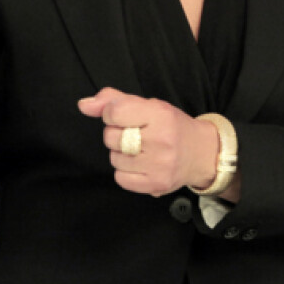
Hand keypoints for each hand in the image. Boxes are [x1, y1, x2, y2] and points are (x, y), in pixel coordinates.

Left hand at [78, 87, 218, 196]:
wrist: (200, 153)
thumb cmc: (170, 125)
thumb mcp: (147, 104)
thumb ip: (112, 99)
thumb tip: (83, 105)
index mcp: (159, 113)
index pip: (114, 111)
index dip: (112, 113)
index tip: (123, 116)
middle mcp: (161, 139)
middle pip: (111, 137)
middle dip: (116, 134)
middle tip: (135, 134)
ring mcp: (159, 164)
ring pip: (114, 158)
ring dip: (121, 153)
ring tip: (140, 149)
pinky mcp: (156, 184)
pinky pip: (120, 178)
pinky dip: (125, 171)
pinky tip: (140, 164)